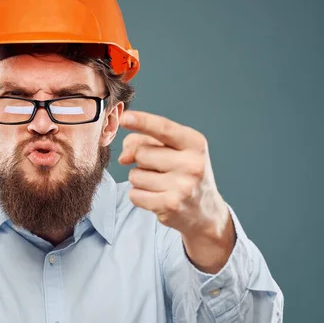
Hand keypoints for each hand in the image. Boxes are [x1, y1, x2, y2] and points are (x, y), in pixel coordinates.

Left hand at [118, 111, 231, 245]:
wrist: (205, 211)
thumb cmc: (184, 173)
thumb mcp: (173, 150)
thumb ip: (145, 142)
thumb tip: (123, 157)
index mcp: (195, 143)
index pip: (164, 128)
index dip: (142, 121)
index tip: (124, 117)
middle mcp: (192, 163)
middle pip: (141, 153)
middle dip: (140, 160)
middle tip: (159, 169)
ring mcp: (183, 186)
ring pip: (135, 175)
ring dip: (140, 179)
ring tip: (160, 184)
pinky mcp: (171, 205)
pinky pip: (135, 194)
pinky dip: (139, 196)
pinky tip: (156, 197)